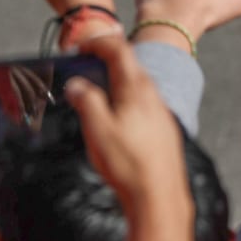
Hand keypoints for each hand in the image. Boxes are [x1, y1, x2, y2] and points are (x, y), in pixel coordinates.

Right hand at [63, 36, 193, 240]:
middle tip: (84, 66)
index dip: (98, 42)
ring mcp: (161, 114)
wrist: (159, 198)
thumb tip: (76, 84)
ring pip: (137, 85)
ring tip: (95, 92)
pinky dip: (126, 99)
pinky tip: (115, 118)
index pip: (119, 50)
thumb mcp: (97, 129)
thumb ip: (85, 100)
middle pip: (130, 65)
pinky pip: (143, 103)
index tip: (81, 47)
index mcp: (136, 89)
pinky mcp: (164, 131)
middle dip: (106, 60)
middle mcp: (153, 96)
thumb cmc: (129, 164)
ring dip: (116, 81)